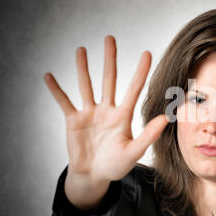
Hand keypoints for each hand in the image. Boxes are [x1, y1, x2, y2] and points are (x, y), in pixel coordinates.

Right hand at [44, 36, 168, 183]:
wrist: (94, 176)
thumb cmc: (116, 165)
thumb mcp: (134, 151)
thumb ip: (148, 135)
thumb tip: (166, 118)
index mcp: (123, 115)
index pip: (134, 88)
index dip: (140, 71)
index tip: (147, 53)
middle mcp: (107, 110)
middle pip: (109, 79)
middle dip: (110, 59)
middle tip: (110, 38)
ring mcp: (90, 114)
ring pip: (86, 85)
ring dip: (83, 68)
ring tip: (81, 49)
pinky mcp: (73, 121)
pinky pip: (64, 102)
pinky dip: (56, 90)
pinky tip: (49, 76)